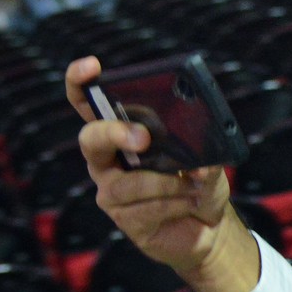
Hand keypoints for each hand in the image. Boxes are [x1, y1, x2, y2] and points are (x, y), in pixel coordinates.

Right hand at [63, 57, 258, 291]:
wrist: (210, 224)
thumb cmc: (201, 181)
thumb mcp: (209, 159)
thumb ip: (203, 152)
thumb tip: (198, 158)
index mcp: (123, 132)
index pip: (89, 103)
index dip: (80, 83)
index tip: (91, 66)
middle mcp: (108, 160)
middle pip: (90, 140)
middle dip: (114, 133)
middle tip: (144, 138)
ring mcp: (112, 192)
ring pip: (125, 185)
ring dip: (165, 183)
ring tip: (193, 184)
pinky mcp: (124, 220)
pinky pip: (143, 210)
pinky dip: (173, 204)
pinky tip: (190, 202)